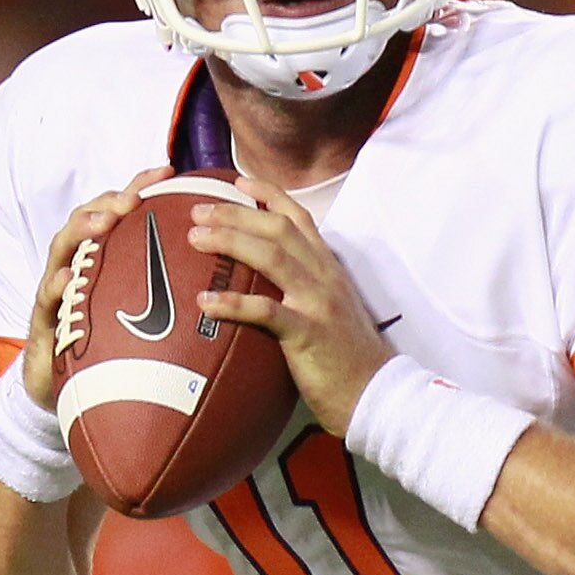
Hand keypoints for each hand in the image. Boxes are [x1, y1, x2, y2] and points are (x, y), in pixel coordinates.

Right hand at [24, 168, 174, 410]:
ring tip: (101, 224)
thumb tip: (230, 281)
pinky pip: (47, 299)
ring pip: (63, 248)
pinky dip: (56, 285)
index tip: (168, 171)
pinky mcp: (43, 319)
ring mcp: (57, 289)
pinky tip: (68, 278)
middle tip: (131, 201)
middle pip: (88, 219)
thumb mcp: (148, 318)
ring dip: (81, 231)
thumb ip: (175, 293)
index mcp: (105, 258)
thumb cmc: (110, 350)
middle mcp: (78, 266)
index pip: (121, 213)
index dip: (141, 187)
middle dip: (108, 203)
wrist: (65, 388)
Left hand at [187, 177, 392, 436]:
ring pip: (271, 257)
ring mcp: (318, 303)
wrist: (379, 393)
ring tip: (195, 240)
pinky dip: (233, 304)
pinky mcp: (309, 333)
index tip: (238, 181)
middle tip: (198, 211)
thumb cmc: (350, 358)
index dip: (268, 195)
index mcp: (329, 268)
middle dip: (235, 213)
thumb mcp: (332, 310)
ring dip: (230, 242)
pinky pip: (266, 312)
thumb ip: (307, 290)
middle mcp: (325, 277)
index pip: (299, 218)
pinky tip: (205, 302)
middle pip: (277, 229)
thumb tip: (270, 285)